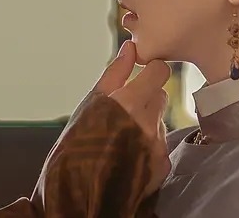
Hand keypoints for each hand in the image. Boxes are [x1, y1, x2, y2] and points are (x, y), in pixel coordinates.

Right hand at [92, 41, 170, 196]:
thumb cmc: (76, 143)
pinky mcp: (162, 165)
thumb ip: (115, 73)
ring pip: (160, 120)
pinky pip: (161, 144)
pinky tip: (128, 152)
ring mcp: (157, 146)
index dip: (152, 71)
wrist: (77, 191)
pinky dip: (148, 145)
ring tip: (121, 136)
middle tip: (123, 110)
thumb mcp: (91, 103)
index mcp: (130, 103)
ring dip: (146, 122)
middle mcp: (148, 124)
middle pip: (160, 96)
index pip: (160, 73)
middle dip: (145, 98)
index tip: (142, 75)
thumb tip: (130, 47)